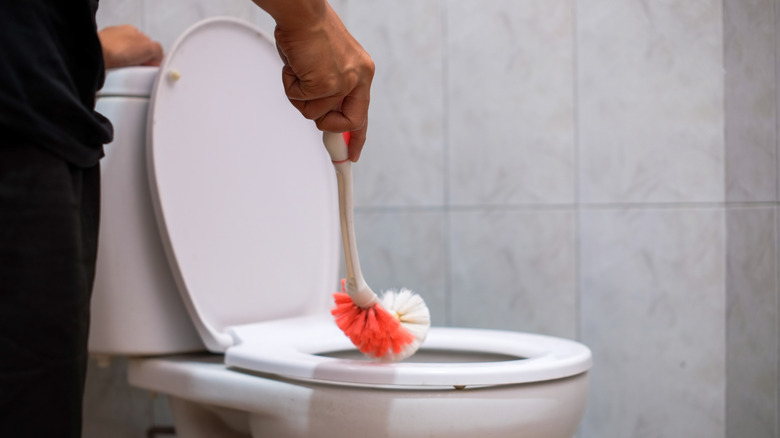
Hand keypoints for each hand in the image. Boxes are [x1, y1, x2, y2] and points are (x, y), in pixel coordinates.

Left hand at [98, 25, 163, 68]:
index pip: (148, 44)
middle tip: (143, 70)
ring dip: (130, 68)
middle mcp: (120, 36)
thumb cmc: (117, 47)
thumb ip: (158, 50)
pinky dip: (120, 72)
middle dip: (141, 62)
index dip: (152, 56)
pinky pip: (116, 68)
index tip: (153, 65)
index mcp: (132, 30)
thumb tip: (159, 57)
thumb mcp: (149, 47)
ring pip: (126, 61)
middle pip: (137, 53)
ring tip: (130, 72)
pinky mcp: (103, 59)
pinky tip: (120, 73)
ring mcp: (110, 47)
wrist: (96, 56)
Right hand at [273, 5, 373, 160]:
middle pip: (347, 122)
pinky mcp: (325, 85)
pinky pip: (300, 102)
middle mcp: (358, 78)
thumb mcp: (328, 63)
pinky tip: (294, 66)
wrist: (301, 11)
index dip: (357, 138)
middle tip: (311, 107)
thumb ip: (330, 89)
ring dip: (299, 95)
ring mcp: (343, 82)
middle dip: (325, 122)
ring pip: (314, 113)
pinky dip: (290, 86)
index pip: (362, 114)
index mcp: (362, 72)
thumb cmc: (308, 30)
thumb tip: (323, 112)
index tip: (353, 155)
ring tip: (299, 69)